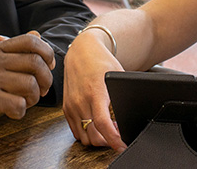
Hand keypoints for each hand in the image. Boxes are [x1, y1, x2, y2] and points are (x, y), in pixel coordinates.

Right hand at [0, 33, 55, 140]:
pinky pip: (17, 104)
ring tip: (26, 103)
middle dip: (45, 80)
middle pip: (35, 63)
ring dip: (33, 99)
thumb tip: (37, 34)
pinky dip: (21, 111)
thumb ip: (17, 51)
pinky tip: (14, 112)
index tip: (49, 67)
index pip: (30, 41)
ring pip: (30, 85)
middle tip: (41, 91)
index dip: (47, 53)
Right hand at [63, 31, 126, 151]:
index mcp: (95, 92)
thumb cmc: (101, 61)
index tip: (122, 145)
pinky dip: (87, 133)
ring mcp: (71, 105)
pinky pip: (76, 131)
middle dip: (107, 141)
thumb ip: (122, 96)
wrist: (81, 51)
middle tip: (118, 133)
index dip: (113, 139)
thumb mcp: (117, 75)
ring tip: (107, 129)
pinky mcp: (66, 108)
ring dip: (97, 139)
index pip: (102, 124)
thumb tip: (129, 116)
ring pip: (84, 137)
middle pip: (93, 136)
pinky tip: (96, 125)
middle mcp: (80, 101)